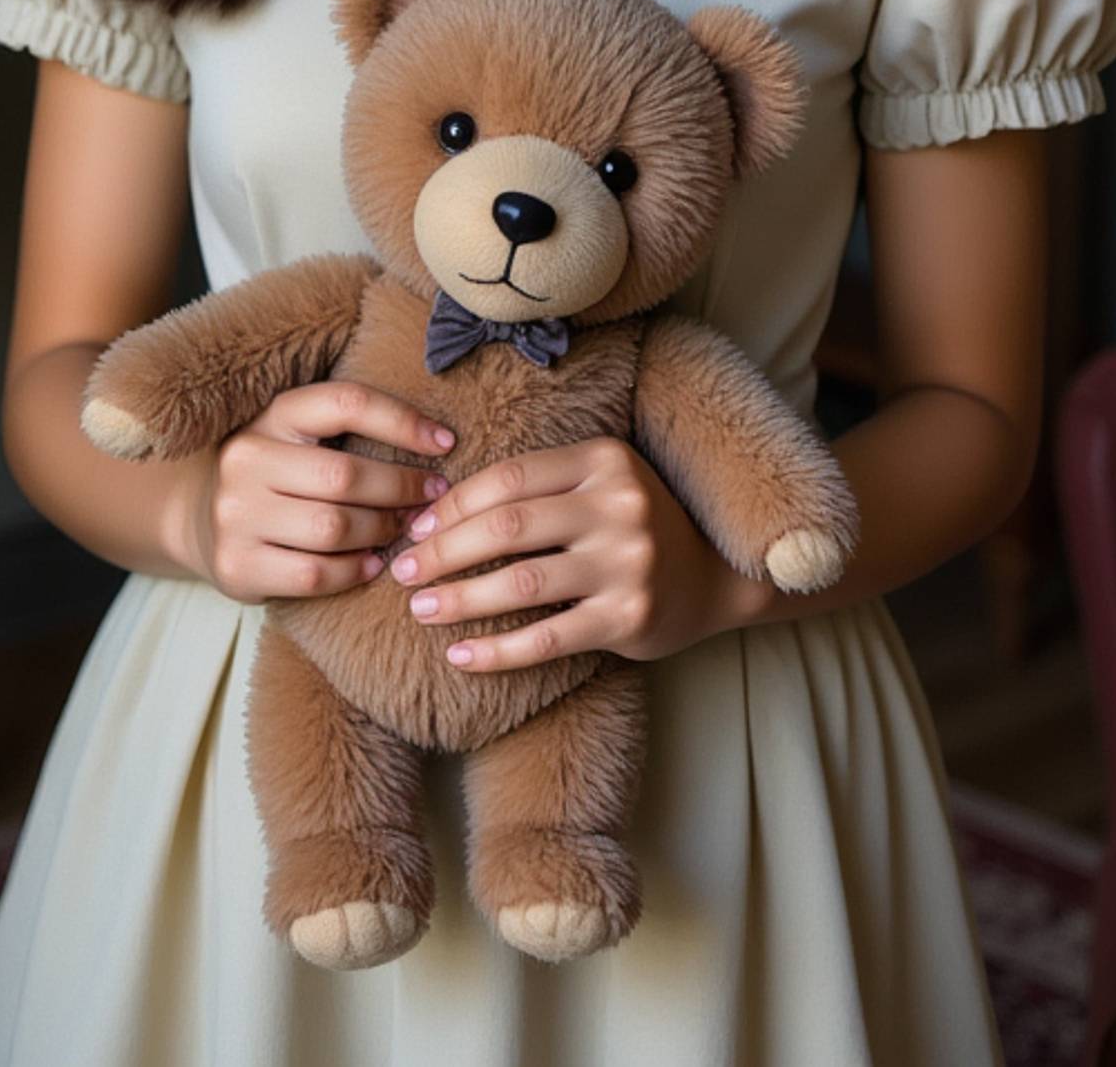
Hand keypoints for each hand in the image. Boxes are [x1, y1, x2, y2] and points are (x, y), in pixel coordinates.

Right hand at [177, 380, 456, 604]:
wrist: (199, 519)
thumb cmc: (274, 473)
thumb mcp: (299, 435)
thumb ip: (349, 432)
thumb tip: (438, 443)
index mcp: (272, 415)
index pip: (346, 402)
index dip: (402, 420)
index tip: (445, 442)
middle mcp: (247, 458)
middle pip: (345, 474)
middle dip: (400, 488)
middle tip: (431, 499)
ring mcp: (235, 515)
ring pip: (333, 527)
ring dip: (381, 531)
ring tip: (402, 530)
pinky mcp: (236, 565)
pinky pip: (314, 573)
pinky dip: (354, 570)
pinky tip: (372, 563)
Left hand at [388, 435, 743, 672]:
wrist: (713, 578)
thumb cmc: (632, 527)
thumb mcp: (597, 486)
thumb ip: (538, 489)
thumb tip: (438, 512)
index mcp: (604, 459)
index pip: (509, 477)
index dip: (453, 504)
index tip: (415, 530)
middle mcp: (619, 505)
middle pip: (508, 526)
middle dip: (443, 552)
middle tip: (401, 573)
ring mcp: (627, 563)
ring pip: (522, 583)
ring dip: (460, 600)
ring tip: (421, 610)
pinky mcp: (629, 618)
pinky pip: (547, 638)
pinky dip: (497, 651)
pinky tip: (461, 656)